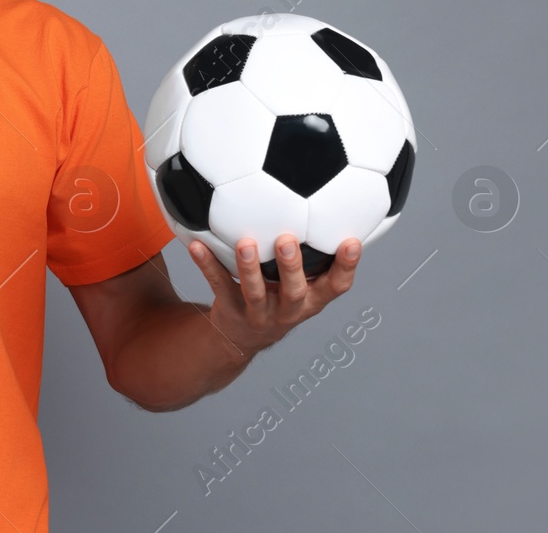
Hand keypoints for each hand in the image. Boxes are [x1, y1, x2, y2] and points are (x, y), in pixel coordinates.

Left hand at [188, 235, 359, 359]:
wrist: (242, 338)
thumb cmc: (279, 298)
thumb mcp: (303, 286)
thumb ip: (315, 256)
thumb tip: (334, 208)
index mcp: (311, 300)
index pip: (336, 287)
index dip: (346, 267)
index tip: (351, 242)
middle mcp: (288, 310)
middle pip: (294, 291)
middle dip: (292, 266)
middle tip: (286, 240)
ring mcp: (258, 313)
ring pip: (254, 292)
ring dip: (249, 267)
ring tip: (245, 243)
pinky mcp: (230, 310)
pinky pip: (218, 285)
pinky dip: (207, 265)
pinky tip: (196, 246)